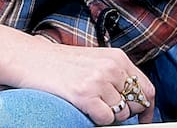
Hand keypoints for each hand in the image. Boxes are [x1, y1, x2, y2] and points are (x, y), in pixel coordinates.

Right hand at [19, 41, 155, 124]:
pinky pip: (106, 120)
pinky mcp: (86, 94)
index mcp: (117, 57)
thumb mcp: (94, 62)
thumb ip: (114, 76)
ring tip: (87, 102)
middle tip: (105, 108)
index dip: (146, 108)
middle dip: (125, 112)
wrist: (30, 59)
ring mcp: (99, 80)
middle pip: (136, 103)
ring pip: (121, 114)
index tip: (144, 119)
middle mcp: (112, 67)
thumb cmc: (59, 63)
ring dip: (107, 114)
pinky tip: (81, 106)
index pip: (146, 88)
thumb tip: (132, 101)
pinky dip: (96, 119)